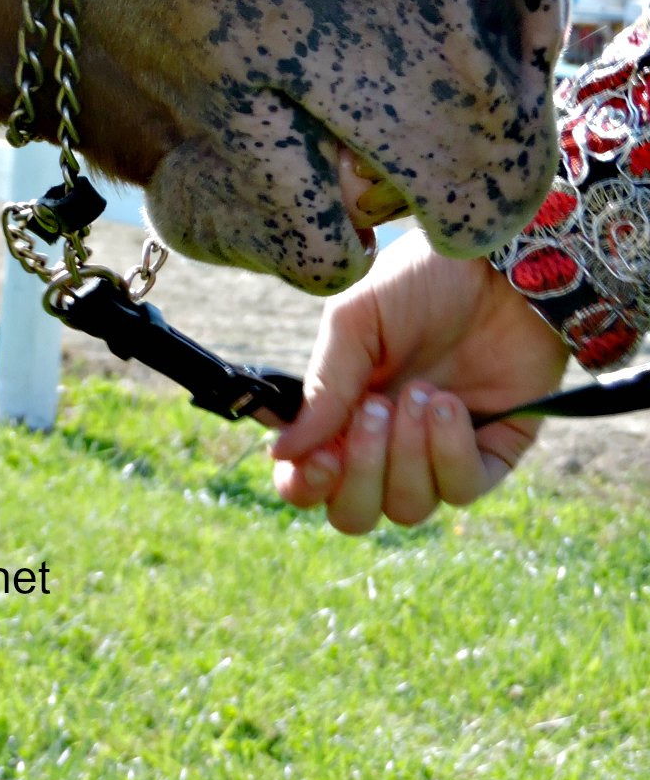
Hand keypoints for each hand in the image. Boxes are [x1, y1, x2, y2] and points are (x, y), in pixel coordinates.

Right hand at [270, 230, 567, 533]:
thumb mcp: (354, 323)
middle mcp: (385, 441)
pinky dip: (450, 453)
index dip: (306, 485)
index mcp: (342, 409)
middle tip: (374, 409)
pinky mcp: (490, 452)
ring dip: (407, 454)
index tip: (321, 457)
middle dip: (359, 474)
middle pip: (355, 513)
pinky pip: (461, 490)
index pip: (309, 479)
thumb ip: (322, 390)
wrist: (498, 267)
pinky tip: (451, 405)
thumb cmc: (419, 282)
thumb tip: (281, 454)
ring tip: (421, 393)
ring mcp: (437, 451)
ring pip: (407, 508)